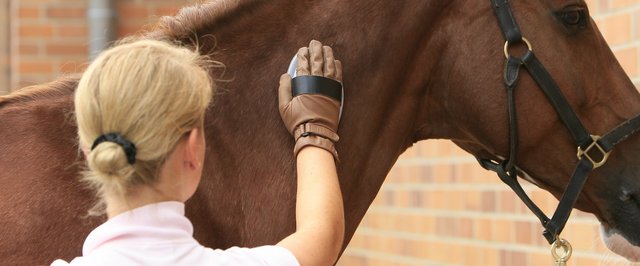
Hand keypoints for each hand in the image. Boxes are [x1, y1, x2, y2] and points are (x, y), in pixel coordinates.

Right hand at [278, 40, 342, 158]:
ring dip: (328, 55)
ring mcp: (328, 87)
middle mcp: (318, 83)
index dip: (303, 55)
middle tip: (315, 42)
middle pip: (318, 61)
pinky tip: (336, 61)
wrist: (316, 133)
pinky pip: (338, 76)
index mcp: (304, 84)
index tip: (302, 50)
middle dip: (316, 50)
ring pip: (330, 66)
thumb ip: (284, 89)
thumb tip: (286, 75)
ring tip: (326, 48)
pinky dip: (337, 67)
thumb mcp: (284, 107)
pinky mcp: (336, 94)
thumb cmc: (299, 122)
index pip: (303, 64)